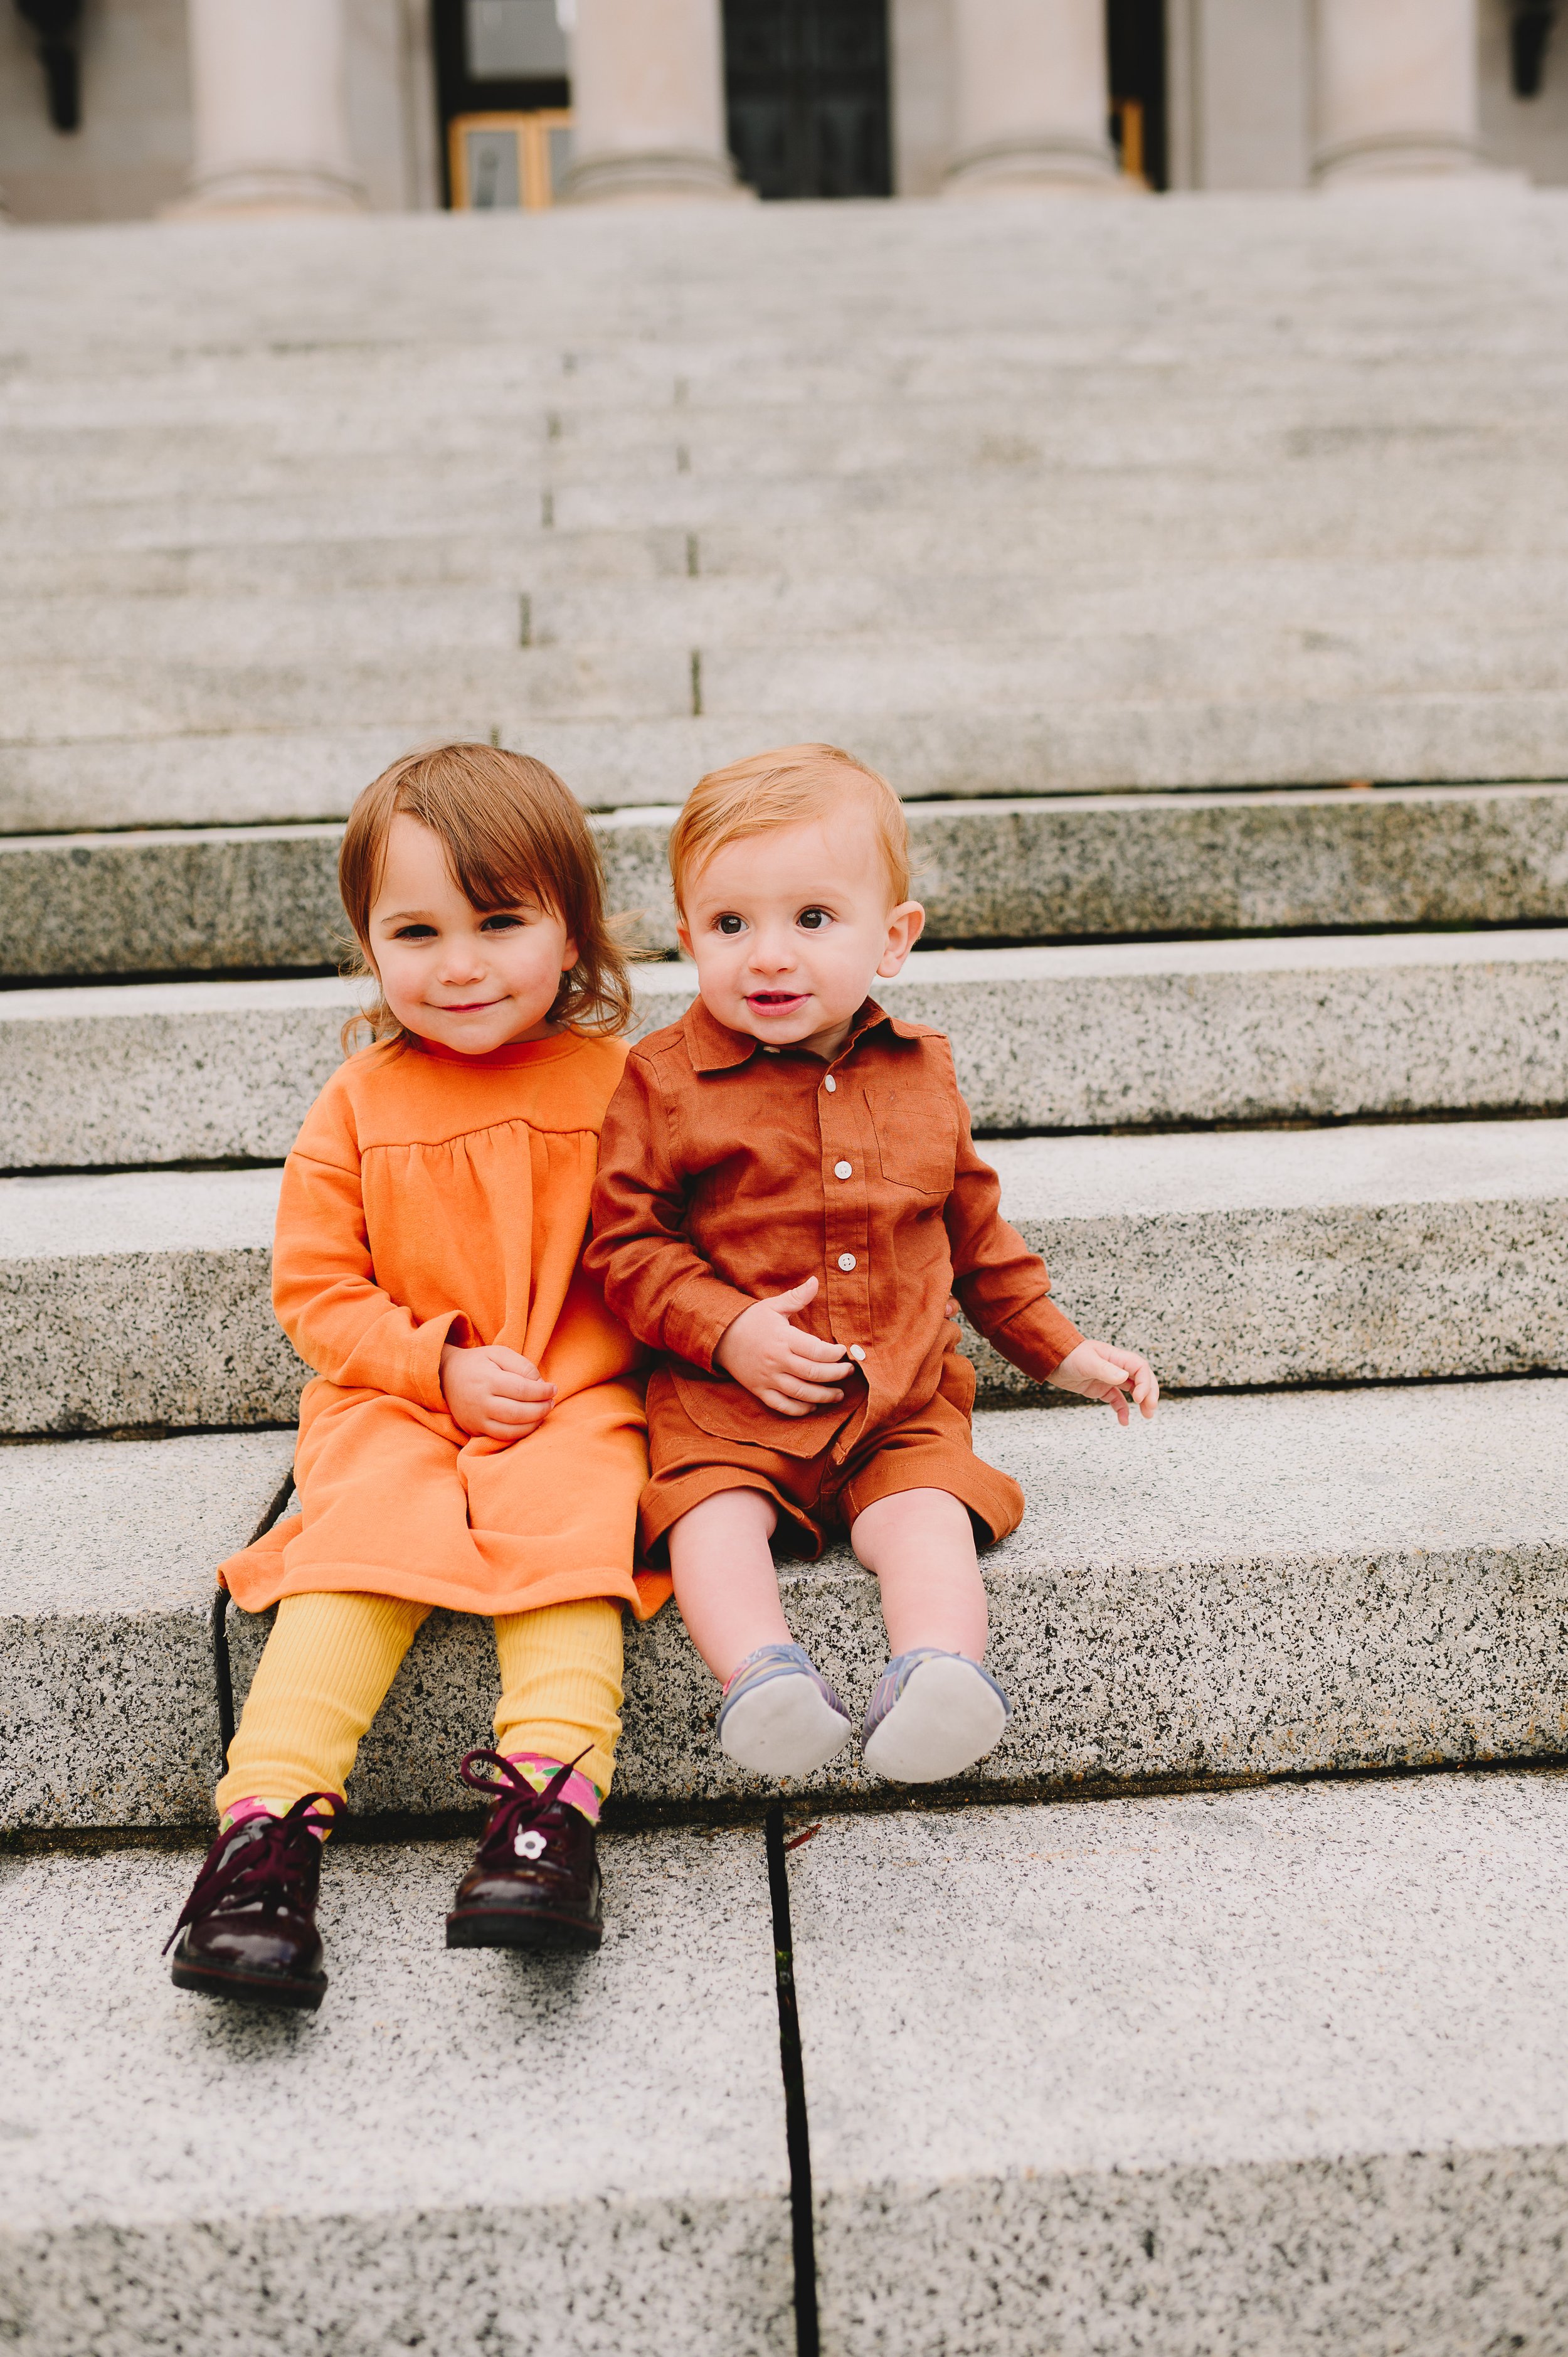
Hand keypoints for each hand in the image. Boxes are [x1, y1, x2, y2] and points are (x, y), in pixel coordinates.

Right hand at [440, 1342, 555, 1439]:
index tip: (553, 1389)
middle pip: (517, 1413)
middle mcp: (480, 1402)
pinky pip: (501, 1438)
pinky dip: (520, 1434)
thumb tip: (541, 1385)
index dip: (542, 1392)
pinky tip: (530, 1423)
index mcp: (487, 1379)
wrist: (445, 1376)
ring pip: (511, 1431)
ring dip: (533, 1424)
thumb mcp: (499, 1353)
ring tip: (544, 1413)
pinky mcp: (474, 1430)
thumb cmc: (478, 1363)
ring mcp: (476, 1419)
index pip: (521, 1390)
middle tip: (552, 1403)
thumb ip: (522, 1365)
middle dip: (541, 1410)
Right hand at [714, 1276, 852, 1417]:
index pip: (816, 1351)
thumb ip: (797, 1297)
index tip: (844, 1352)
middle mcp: (777, 1360)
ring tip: (838, 1394)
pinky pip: (782, 1406)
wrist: (720, 1337)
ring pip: (801, 1393)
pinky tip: (813, 1406)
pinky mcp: (759, 1390)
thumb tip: (816, 1281)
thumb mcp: (773, 1306)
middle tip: (849, 1372)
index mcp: (783, 1338)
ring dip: (824, 1396)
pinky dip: (799, 1410)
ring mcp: (768, 1378)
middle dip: (836, 1375)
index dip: (835, 1354)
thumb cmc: (750, 1320)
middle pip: (813, 1373)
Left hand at [1050, 1339, 1158, 1426]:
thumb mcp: (1087, 1362)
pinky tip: (1124, 1421)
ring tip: (1146, 1415)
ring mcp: (1110, 1379)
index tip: (1138, 1397)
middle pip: (1142, 1379)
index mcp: (1116, 1357)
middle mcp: (1117, 1367)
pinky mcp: (1102, 1389)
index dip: (1145, 1382)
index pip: (1140, 1368)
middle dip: (1149, 1394)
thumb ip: (1105, 1369)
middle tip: (1150, 1410)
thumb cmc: (1069, 1355)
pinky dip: (1123, 1410)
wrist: (1052, 1361)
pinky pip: (1117, 1400)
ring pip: (1133, 1390)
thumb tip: (1124, 1377)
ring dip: (1142, 1402)